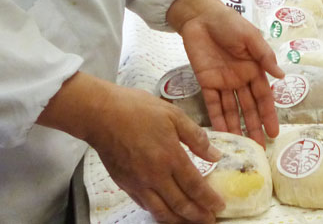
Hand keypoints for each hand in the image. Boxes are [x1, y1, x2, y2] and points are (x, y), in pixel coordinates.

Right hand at [86, 83, 225, 223]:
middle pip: (181, 204)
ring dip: (179, 221)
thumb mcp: (174, 115)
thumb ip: (196, 137)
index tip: (219, 206)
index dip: (209, 199)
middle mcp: (155, 176)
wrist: (102, 114)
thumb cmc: (138, 109)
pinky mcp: (125, 185)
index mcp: (171, 156)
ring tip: (191, 222)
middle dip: (198, 215)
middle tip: (210, 220)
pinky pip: (145, 206)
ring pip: (162, 211)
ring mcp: (138, 183)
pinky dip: (158, 213)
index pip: (195, 186)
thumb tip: (216, 154)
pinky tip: (165, 211)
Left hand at [177, 0, 283, 145]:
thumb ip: (264, 56)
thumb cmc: (229, 22)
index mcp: (254, 68)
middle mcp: (240, 79)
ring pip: (231, 110)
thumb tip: (281, 76)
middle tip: (259, 148)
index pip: (264, 96)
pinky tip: (221, 134)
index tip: (274, 132)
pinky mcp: (206, 82)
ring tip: (241, 146)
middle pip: (248, 108)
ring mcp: (223, 83)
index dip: (269, 114)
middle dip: (254, 127)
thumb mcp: (250, 37)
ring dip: (236, 127)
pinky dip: (217, 118)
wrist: (200, 16)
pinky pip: (212, 104)